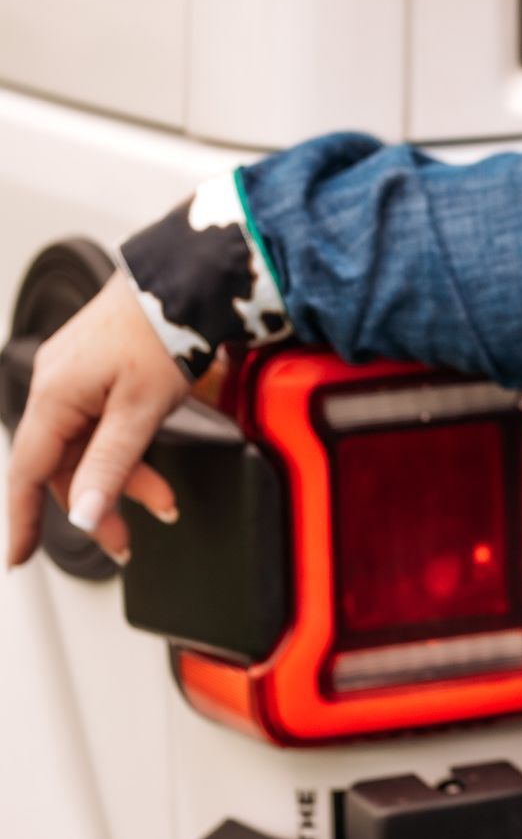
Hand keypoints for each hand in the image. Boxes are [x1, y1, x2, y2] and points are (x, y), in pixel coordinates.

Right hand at [5, 271, 186, 568]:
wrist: (186, 280)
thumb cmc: (164, 332)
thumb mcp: (140, 411)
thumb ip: (110, 466)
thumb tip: (84, 515)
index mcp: (54, 395)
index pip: (28, 473)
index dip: (22, 520)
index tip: (18, 558)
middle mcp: (56, 384)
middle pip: (64, 464)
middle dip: (98, 503)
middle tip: (126, 541)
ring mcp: (74, 375)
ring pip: (86, 445)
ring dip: (121, 478)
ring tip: (162, 502)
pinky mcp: (96, 368)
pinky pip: (98, 422)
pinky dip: (123, 448)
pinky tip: (150, 464)